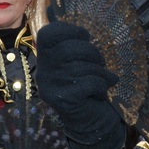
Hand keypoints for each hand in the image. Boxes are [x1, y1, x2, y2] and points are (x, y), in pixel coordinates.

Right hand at [36, 23, 125, 148]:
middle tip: (101, 62)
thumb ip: (75, 47)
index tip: (85, 36)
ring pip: (81, 68)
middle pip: (68, 50)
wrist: (87, 119)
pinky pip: (88, 83)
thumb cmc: (85, 84)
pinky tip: (101, 91)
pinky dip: (101, 85)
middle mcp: (43, 71)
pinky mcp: (63, 100)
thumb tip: (84, 33)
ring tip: (105, 78)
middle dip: (92, 52)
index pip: (48, 34)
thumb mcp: (78, 63)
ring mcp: (51, 87)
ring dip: (100, 72)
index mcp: (44, 58)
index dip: (69, 30)